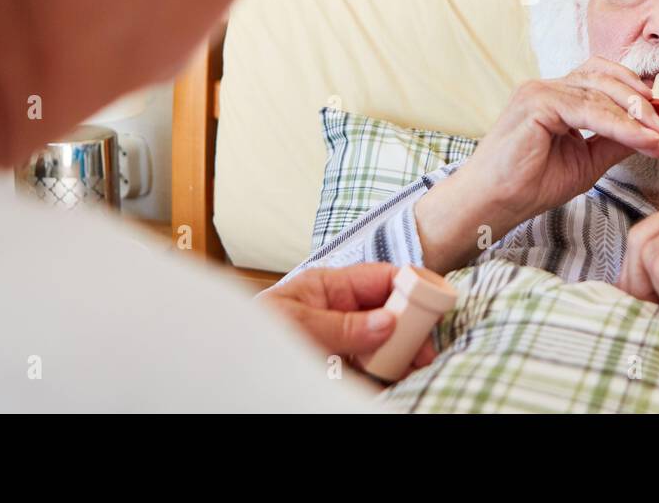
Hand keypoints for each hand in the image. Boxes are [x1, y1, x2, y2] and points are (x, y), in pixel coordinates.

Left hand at [259, 263, 434, 376]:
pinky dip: (387, 375)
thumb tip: (389, 321)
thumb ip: (343, 324)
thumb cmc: (252, 333)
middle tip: (424, 352)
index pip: (381, 278)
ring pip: (385, 344)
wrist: (228, 367)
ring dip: (401, 355)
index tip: (430, 305)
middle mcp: (343, 312)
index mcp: (331, 287)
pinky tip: (395, 380)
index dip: (408, 287)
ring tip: (413, 369)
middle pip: (390, 313)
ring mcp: (344, 341)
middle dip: (409, 329)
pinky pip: (372, 370)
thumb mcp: (297, 323)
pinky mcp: (342, 369)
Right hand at [415, 58, 658, 271]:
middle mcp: (546, 87)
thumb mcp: (586, 162)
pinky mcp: (536, 103)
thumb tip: (655, 134)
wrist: (494, 204)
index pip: (601, 80)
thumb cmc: (529, 185)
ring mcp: (539, 91)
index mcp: (555, 97)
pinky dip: (621, 125)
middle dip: (642, 98)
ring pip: (600, 93)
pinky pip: (589, 110)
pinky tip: (644, 139)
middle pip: (604, 76)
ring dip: (637, 113)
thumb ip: (615, 143)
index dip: (636, 92)